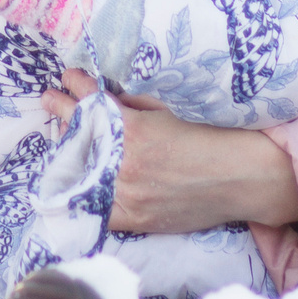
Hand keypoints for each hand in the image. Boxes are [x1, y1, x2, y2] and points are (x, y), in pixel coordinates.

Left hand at [40, 70, 297, 233]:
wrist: (244, 177)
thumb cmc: (213, 135)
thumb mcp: (169, 107)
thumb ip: (132, 104)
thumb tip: (104, 96)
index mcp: (131, 132)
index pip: (89, 105)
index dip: (76, 88)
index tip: (68, 79)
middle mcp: (122, 165)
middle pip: (79, 139)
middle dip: (65, 115)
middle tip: (53, 99)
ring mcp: (127, 196)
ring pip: (83, 174)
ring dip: (73, 154)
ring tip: (63, 139)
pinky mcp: (136, 220)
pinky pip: (99, 208)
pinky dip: (89, 193)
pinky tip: (78, 181)